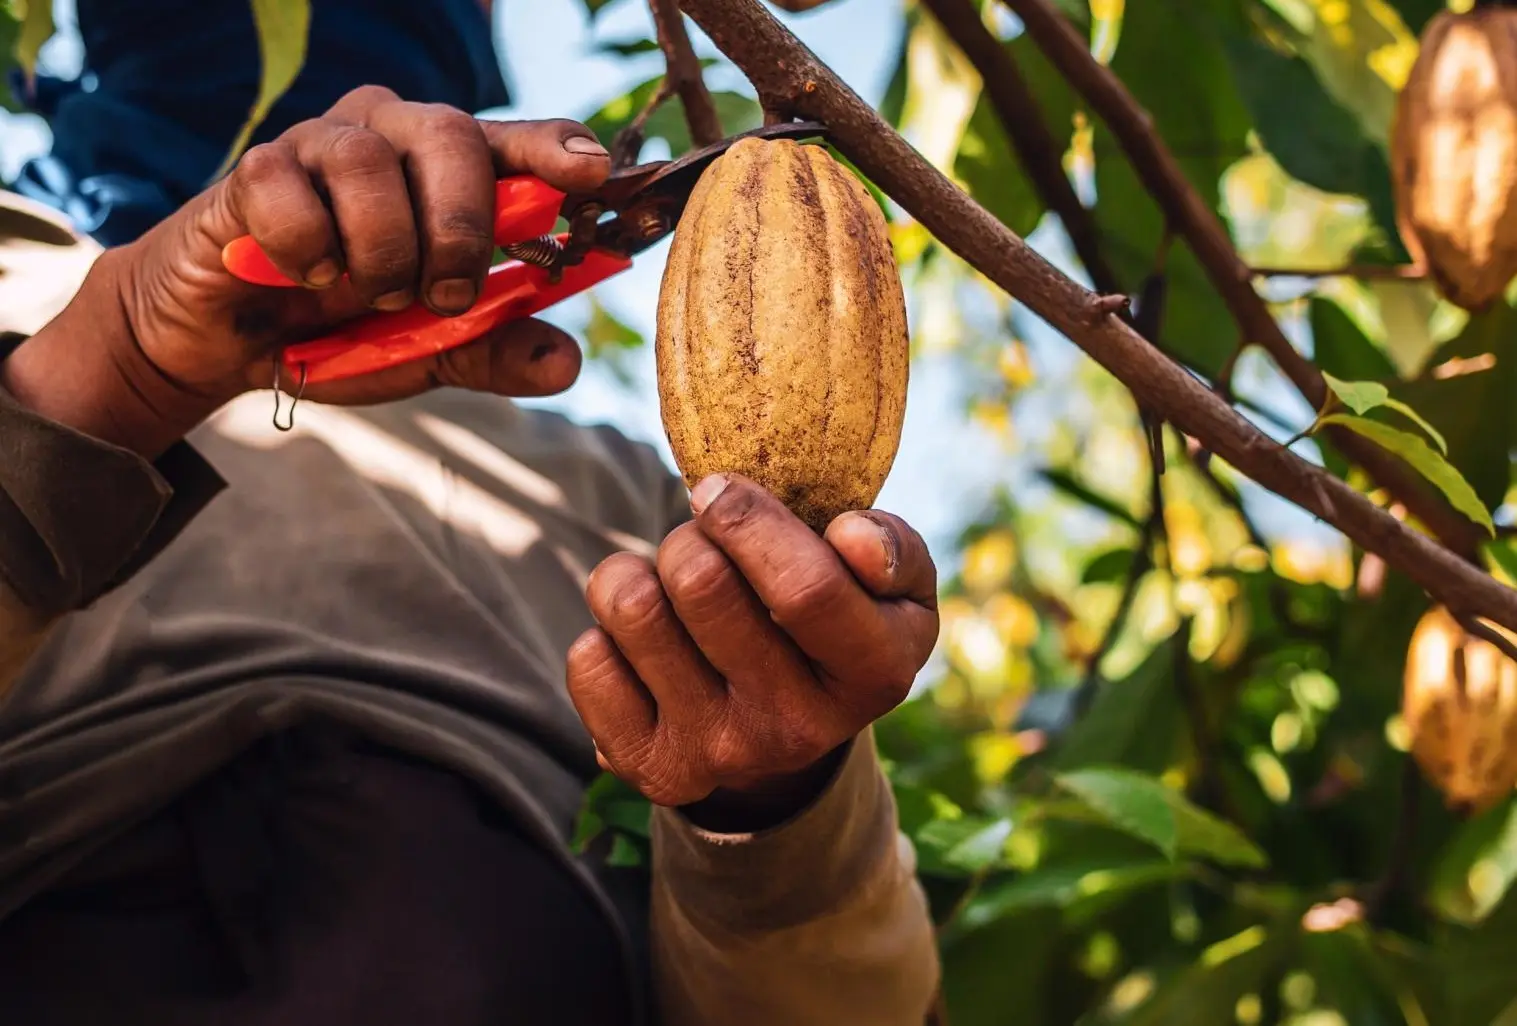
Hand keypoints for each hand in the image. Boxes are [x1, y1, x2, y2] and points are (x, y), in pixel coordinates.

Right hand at [0, 85, 611, 457]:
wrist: (231, 347)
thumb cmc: (343, 329)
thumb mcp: (430, 352)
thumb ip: (494, 350)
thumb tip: (566, 361)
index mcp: (449, 172)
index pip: (514, 143)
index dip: (555, 147)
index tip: (592, 172)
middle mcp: (392, 137)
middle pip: (452, 136)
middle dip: (460, 228)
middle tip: (443, 294)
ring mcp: (321, 145)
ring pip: (370, 162)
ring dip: (382, 248)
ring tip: (371, 293)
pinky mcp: (254, 170)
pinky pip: (289, 189)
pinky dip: (305, 246)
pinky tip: (303, 277)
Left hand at [567, 474, 938, 830]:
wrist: (787, 733)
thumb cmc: (840, 624)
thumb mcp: (896, 590)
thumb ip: (892, 549)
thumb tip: (851, 536)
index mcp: (874, 675)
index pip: (805, 589)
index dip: (749, 520)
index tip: (717, 489)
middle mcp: (798, 730)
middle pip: (702, 584)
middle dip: (689, 536)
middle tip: (700, 543)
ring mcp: (720, 755)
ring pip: (634, 610)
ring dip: (638, 572)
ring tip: (668, 586)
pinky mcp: (653, 768)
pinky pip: (589, 662)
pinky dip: (605, 629)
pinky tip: (646, 641)